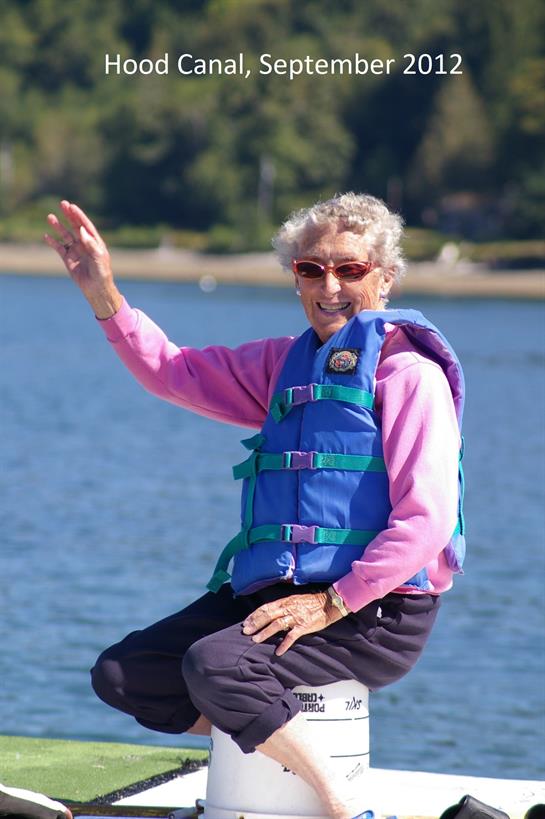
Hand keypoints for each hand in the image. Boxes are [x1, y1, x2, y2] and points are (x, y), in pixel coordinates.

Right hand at [44, 200, 121, 317]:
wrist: (96, 289)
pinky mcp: (68, 259)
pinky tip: (46, 236)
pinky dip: (53, 242)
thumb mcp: (99, 257)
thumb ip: (91, 244)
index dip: (79, 215)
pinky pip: (59, 248)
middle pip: (75, 226)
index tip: (72, 206)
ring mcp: (76, 251)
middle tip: (62, 203)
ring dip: (58, 226)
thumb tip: (81, 230)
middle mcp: (85, 244)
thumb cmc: (102, 273)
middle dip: (69, 215)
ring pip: (65, 235)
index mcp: (94, 242)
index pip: (85, 225)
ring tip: (50, 217)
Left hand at [242, 591, 343, 655]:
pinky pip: (291, 636)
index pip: (266, 607)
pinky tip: (278, 651)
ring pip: (276, 625)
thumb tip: (270, 613)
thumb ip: (282, 606)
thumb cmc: (311, 602)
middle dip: (255, 623)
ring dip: (265, 632)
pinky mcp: (303, 626)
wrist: (328, 604)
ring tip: (255, 640)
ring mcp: (295, 617)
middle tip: (245, 631)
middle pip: (268, 615)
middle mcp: (288, 608)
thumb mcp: (294, 600)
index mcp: (284, 602)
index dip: (255, 615)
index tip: (246, 621)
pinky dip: (284, 644)